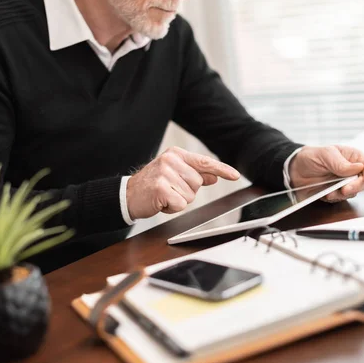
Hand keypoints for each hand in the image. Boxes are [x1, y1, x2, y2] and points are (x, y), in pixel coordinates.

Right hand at [126, 147, 240, 219]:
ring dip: (179, 200)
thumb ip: (195, 174)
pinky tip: (161, 202)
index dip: (222, 169)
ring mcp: (165, 173)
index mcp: (176, 154)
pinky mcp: (160, 187)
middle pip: (198, 183)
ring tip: (164, 195)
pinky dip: (172, 208)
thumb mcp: (174, 174)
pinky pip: (180, 204)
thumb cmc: (152, 185)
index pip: (204, 162)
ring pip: (190, 195)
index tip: (235, 176)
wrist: (128, 195)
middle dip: (186, 192)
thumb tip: (214, 175)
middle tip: (169, 190)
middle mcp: (171, 160)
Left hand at [289, 145, 363, 202]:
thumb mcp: (326, 154)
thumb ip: (341, 163)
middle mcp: (351, 171)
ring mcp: (344, 183)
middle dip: (356, 186)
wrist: (295, 169)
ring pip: (354, 192)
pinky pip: (341, 199)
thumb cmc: (311, 156)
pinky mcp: (336, 192)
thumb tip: (358, 168)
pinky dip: (335, 198)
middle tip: (345, 189)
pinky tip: (327, 194)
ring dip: (343, 194)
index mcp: (353, 157)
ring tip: (330, 191)